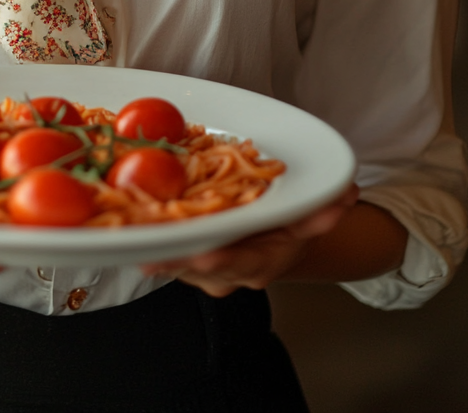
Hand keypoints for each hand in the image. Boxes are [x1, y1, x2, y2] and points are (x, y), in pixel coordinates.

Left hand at [141, 184, 359, 296]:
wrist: (272, 245)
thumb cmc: (288, 228)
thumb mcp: (308, 218)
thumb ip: (324, 209)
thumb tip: (346, 193)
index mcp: (256, 264)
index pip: (236, 264)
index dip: (220, 260)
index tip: (203, 254)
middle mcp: (224, 274)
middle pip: (192, 266)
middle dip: (168, 256)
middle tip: (143, 245)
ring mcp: (199, 270)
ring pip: (171, 259)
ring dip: (149, 245)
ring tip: (124, 230)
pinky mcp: (180, 257)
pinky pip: (160, 247)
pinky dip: (144, 237)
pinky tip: (120, 224)